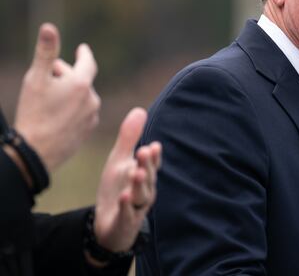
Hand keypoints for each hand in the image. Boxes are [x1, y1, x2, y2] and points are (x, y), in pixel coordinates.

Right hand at [14, 23, 100, 171]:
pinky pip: (82, 113)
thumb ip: (45, 52)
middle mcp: (92, 99)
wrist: (36, 152)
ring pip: (82, 97)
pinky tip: (58, 113)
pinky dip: (73, 108)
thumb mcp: (35, 79)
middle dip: (67, 74)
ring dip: (70, 92)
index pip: (88, 62)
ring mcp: (91, 117)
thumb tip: (49, 26)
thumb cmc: (33, 113)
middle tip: (49, 72)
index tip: (82, 49)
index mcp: (81, 84)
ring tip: (51, 96)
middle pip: (81, 80)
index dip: (84, 54)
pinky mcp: (87, 131)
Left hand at [94, 107, 161, 251]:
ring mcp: (136, 207)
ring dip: (139, 184)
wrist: (109, 225)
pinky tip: (123, 197)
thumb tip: (140, 109)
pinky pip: (128, 214)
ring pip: (142, 195)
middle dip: (147, 164)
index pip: (152, 163)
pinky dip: (126, 206)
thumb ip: (130, 138)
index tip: (152, 145)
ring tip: (136, 174)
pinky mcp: (125, 222)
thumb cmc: (117, 188)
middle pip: (149, 176)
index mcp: (144, 174)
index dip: (153, 156)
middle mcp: (144, 189)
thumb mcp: (119, 161)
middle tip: (144, 152)